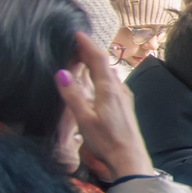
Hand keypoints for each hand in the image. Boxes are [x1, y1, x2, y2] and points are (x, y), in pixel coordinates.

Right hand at [56, 32, 152, 182]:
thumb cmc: (106, 141)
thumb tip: (62, 72)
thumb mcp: (84, 119)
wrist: (130, 159)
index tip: (77, 33)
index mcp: (109, 89)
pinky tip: (98, 81)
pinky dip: (101, 75)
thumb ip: (73, 96)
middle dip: (90, 51)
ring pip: (109, 74)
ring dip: (96, 63)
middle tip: (76, 42)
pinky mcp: (124, 107)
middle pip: (104, 64)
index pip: (98, 59)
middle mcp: (119, 90)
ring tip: (83, 57)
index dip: (87, 45)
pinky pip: (112, 84)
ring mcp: (124, 98)